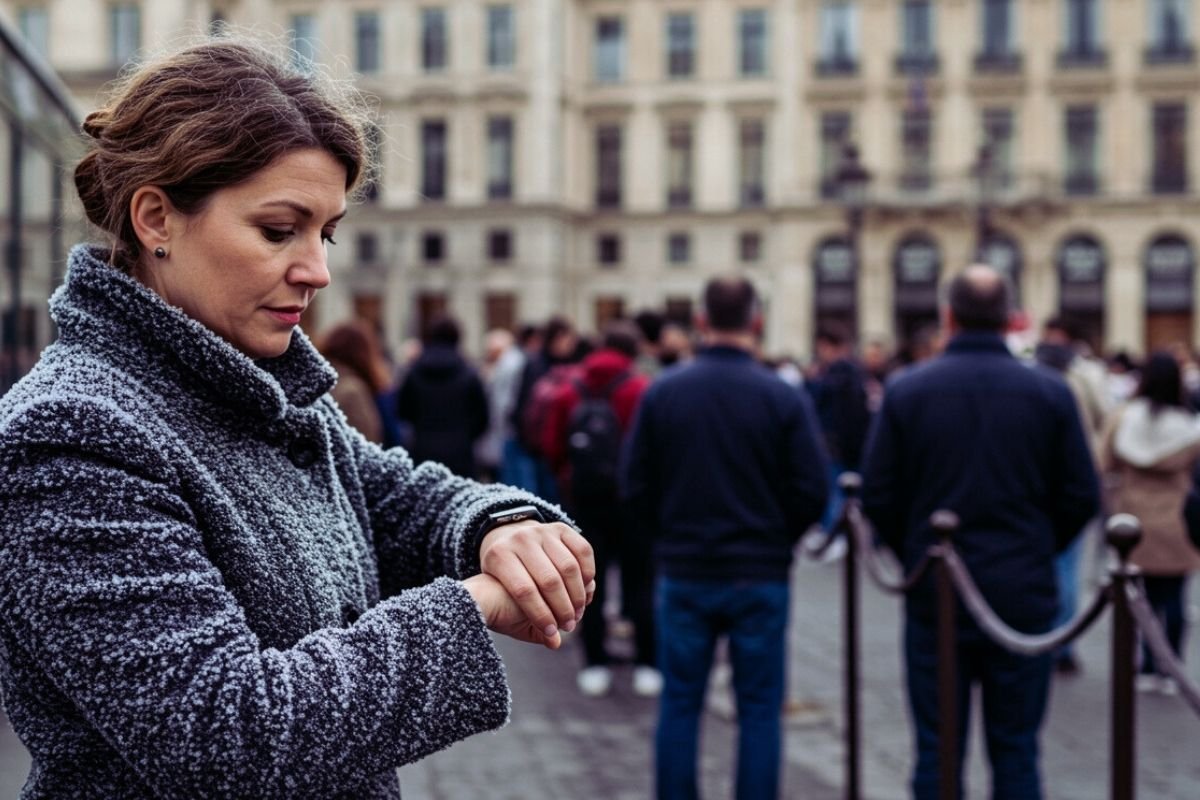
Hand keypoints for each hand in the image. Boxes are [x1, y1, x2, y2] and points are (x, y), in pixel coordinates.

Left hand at [478, 520, 595, 645]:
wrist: (507, 545)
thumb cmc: (505, 584)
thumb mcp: (504, 601)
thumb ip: (527, 624)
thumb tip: (554, 642)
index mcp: (499, 557)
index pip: (523, 590)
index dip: (540, 615)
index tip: (552, 632)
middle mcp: (519, 539)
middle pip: (548, 579)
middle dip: (563, 608)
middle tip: (570, 625)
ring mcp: (541, 531)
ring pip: (568, 566)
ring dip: (578, 594)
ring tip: (578, 612)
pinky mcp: (560, 528)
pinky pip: (582, 551)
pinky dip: (588, 573)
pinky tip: (585, 591)